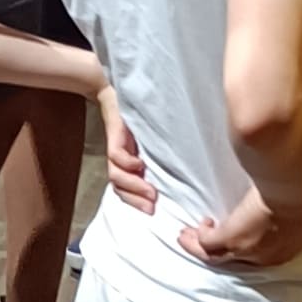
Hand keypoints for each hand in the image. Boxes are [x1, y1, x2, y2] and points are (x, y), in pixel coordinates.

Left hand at [100, 85, 154, 214]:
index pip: (125, 189)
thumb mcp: (152, 137)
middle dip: (135, 200)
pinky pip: (116, 156)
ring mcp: (116, 148)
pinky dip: (127, 163)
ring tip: (151, 193)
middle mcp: (119, 158)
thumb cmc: (139, 113)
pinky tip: (139, 165)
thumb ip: (160, 153)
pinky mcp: (114, 136)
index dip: (135, 202)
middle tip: (152, 208)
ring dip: (133, 187)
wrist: (116, 90)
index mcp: (127, 162)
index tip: (153, 212)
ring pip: (116, 176)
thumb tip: (186, 169)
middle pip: (119, 188)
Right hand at [178, 177, 301, 268]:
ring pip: (222, 255)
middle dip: (234, 249)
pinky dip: (195, 242)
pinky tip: (188, 234)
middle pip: (248, 259)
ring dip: (209, 245)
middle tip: (220, 238)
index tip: (256, 237)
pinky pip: (207, 247)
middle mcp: (270, 255)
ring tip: (197, 236)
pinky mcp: (230, 237)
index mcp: (292, 249)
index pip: (275, 256)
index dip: (263, 248)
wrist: (294, 184)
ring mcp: (249, 248)